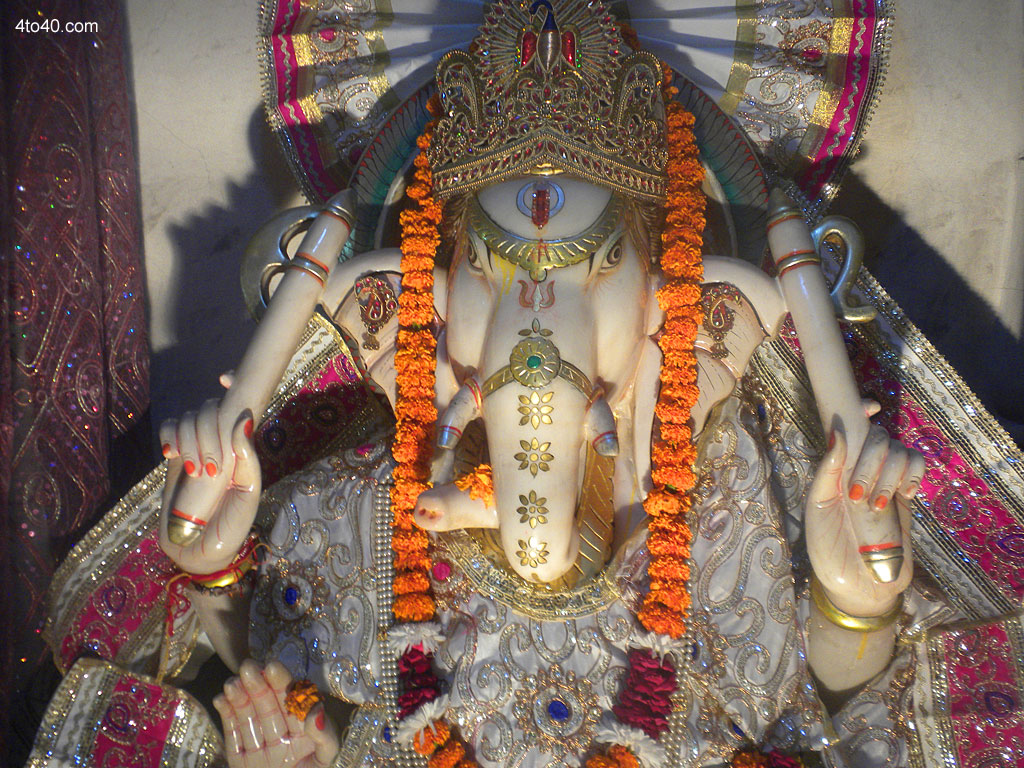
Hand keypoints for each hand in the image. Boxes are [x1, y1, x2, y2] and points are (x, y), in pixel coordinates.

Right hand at [158, 395, 260, 574]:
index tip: (226, 378)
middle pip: (211, 409)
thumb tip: (243, 420)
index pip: (241, 406)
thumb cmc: (231, 525)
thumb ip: (247, 459)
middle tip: (214, 469)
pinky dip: (170, 436)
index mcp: (244, 448)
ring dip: (191, 439)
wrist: (199, 550)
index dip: (236, 384)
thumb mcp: (248, 494)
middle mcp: (221, 441)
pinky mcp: (174, 458)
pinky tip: (173, 455)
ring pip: (189, 418)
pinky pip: (169, 431)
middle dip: (210, 432)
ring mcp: (197, 447)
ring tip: (197, 472)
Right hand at [213, 660, 338, 767]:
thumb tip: (318, 710)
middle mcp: (284, 736)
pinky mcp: (241, 760)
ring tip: (232, 682)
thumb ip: (323, 737)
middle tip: (248, 667)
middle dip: (259, 686)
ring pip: (250, 717)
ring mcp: (261, 748)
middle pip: (271, 706)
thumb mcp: (324, 759)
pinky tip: (222, 698)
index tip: (272, 667)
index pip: (295, 703)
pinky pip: (234, 735)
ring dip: (241, 698)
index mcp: (307, 734)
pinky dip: (227, 716)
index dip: (284, 684)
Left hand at [805, 424, 924, 616]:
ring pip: (900, 450)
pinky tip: (902, 494)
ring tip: (874, 504)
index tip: (870, 407)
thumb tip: (839, 433)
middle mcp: (861, 469)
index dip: (861, 410)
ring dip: (888, 472)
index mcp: (836, 469)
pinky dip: (911, 474)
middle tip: (856, 496)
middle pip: (878, 437)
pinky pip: (917, 468)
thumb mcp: (818, 509)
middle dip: (869, 461)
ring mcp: (886, 481)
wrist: (856, 584)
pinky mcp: (907, 497)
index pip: (852, 429)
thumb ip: (827, 472)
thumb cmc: (828, 546)